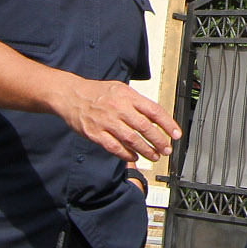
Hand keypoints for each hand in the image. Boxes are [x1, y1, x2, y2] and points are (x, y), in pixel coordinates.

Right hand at [56, 77, 181, 162]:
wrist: (70, 95)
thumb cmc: (97, 92)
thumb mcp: (120, 89)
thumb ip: (137, 102)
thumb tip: (156, 118)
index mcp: (127, 96)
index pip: (153, 110)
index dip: (167, 124)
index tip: (176, 134)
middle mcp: (118, 108)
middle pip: (144, 127)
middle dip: (159, 141)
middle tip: (166, 149)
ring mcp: (106, 122)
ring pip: (131, 139)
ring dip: (146, 150)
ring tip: (154, 156)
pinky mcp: (95, 134)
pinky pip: (114, 147)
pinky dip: (126, 154)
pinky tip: (134, 157)